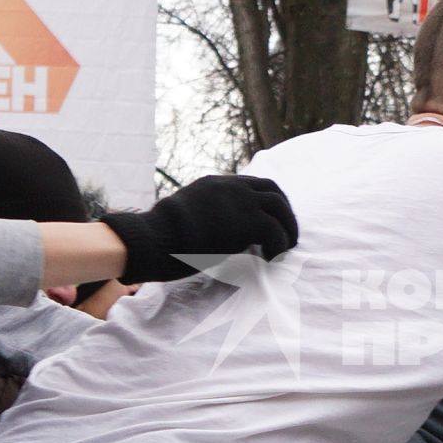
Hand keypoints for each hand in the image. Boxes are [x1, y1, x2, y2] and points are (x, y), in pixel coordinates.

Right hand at [100, 174, 297, 283]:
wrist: (154, 238)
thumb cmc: (161, 236)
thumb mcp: (184, 215)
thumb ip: (202, 215)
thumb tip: (208, 230)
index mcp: (215, 184)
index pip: (252, 184)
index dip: (266, 201)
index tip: (271, 219)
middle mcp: (231, 187)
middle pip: (273, 189)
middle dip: (284, 211)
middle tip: (286, 233)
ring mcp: (240, 201)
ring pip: (280, 206)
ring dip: (287, 227)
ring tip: (285, 247)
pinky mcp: (246, 221)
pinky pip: (275, 231)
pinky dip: (279, 244)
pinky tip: (271, 257)